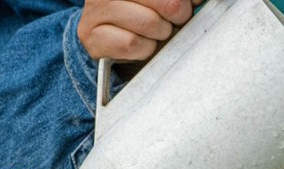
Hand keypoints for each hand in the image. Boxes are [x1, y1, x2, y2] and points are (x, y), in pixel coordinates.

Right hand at [78, 0, 204, 61]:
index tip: (190, 4)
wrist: (109, 41)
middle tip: (175, 20)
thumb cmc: (141, 16)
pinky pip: (133, 44)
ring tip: (157, 34)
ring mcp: (96, 11)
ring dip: (161, 34)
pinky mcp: (93, 38)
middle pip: (168, 3)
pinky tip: (143, 46)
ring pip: (150, 23)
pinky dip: (145, 49)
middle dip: (178, 15)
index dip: (184, 1)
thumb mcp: (159, 2)